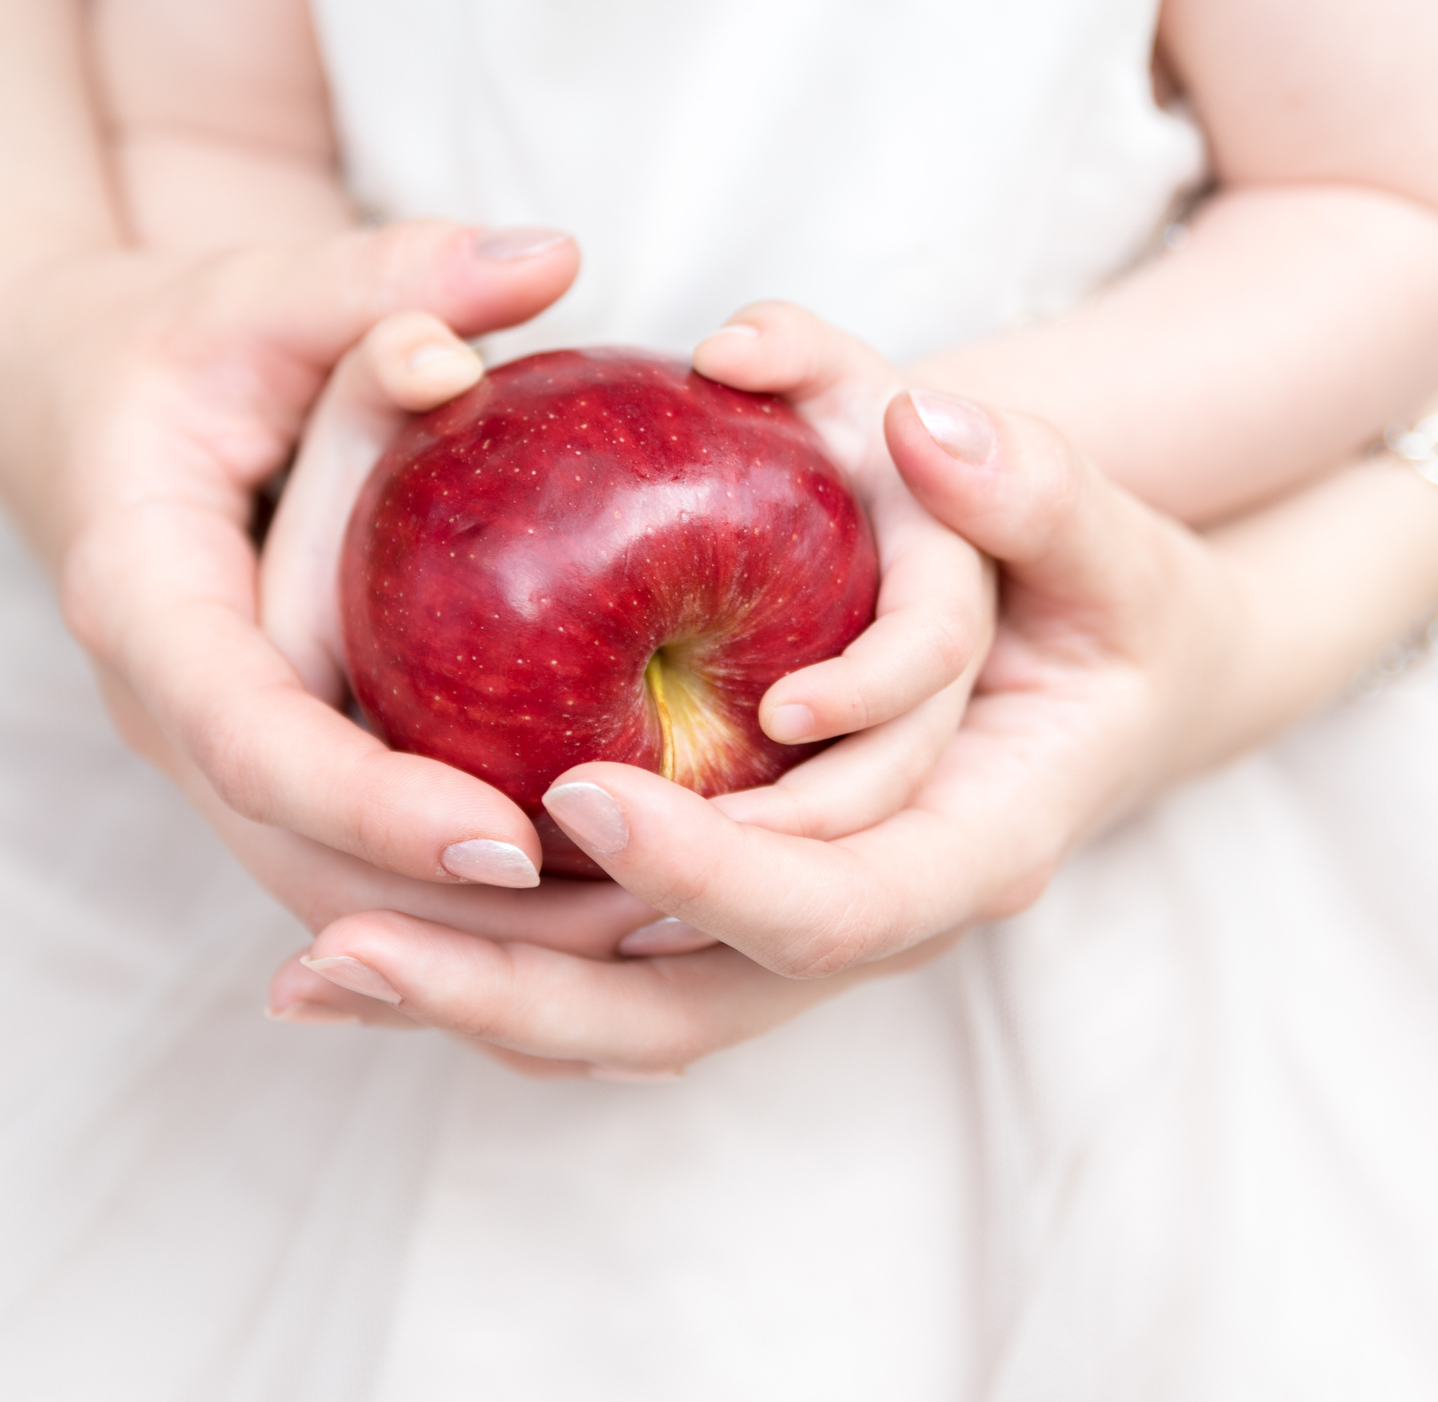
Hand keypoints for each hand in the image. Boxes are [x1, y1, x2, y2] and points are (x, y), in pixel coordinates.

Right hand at [21, 221, 644, 917]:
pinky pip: (355, 862)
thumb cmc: (173, 337)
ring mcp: (209, 750)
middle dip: (451, 923)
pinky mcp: (262, 763)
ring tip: (642, 945)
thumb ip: (388, 276)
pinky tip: (599, 920)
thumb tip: (551, 254)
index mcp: (139, 597)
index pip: (250, 735)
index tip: (509, 839)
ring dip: (471, 945)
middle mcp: (166, 704)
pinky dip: (461, 908)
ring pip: (329, 892)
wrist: (65, 397)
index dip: (371, 803)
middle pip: (297, 861)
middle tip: (627, 929)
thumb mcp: (262, 288)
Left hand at [265, 390, 1254, 1073]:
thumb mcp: (1118, 547)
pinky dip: (488, 966)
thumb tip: (924, 423)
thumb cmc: (1123, 611)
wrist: (1123, 685)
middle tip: (350, 946)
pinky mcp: (737, 914)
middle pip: (687, 1007)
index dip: (712, 868)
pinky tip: (362, 936)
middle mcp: (872, 920)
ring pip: (622, 1013)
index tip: (580, 792)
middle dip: (518, 990)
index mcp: (973, 852)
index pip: (834, 903)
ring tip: (314, 966)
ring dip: (470, 997)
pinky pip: (602, 972)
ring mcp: (796, 935)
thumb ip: (1039, 489)